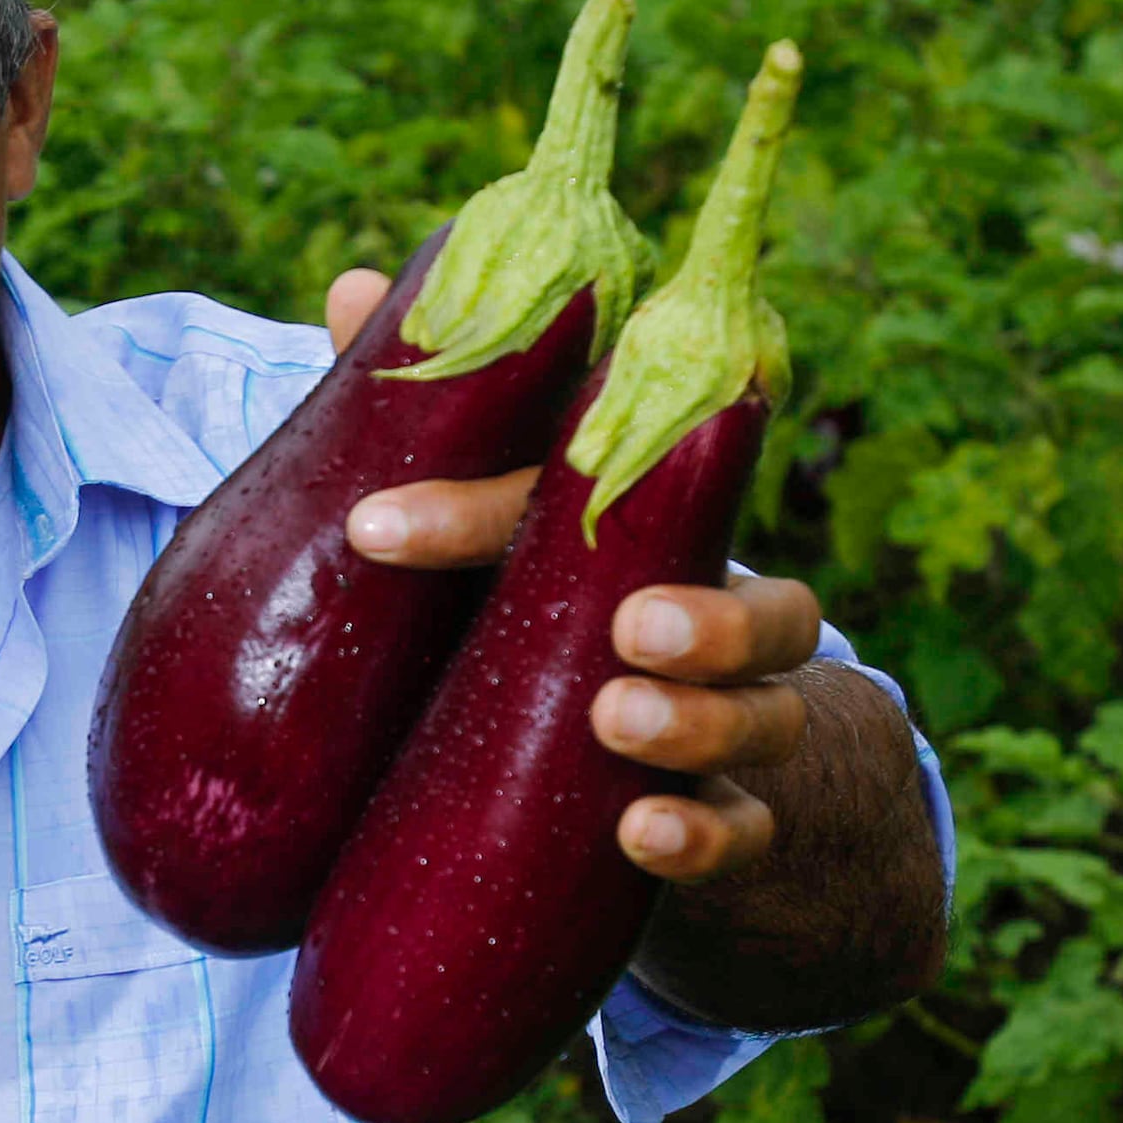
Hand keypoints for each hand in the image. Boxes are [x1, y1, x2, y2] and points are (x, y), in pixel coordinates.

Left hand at [321, 264, 814, 887]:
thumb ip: (432, 425)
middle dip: (706, 614)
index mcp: (644, 536)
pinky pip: (746, 831)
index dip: (475, 507)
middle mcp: (713, 620)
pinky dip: (704, 835)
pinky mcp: (734, 824)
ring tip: (618, 719)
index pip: (595, 495)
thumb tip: (357, 287)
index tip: (372, 529)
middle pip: (762, 604)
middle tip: (628, 626)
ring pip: (765, 713)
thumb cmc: (544, 610)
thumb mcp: (483, 530)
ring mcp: (736, 726)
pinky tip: (643, 835)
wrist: (655, 767)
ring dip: (701, 718)